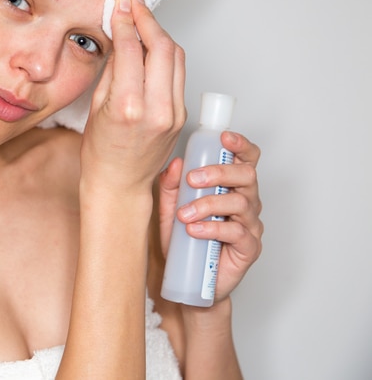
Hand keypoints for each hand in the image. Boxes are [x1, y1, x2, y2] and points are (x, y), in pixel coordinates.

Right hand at [81, 0, 185, 193]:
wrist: (120, 184)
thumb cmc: (100, 152)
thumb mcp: (96, 107)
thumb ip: (114, 69)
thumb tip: (122, 36)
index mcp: (128, 107)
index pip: (133, 49)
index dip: (127, 20)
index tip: (121, 4)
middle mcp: (156, 110)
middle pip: (163, 47)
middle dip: (149, 19)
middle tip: (134, 3)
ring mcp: (174, 114)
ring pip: (177, 57)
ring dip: (160, 34)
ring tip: (144, 20)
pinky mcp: (182, 116)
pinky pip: (178, 75)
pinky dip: (167, 55)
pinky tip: (152, 46)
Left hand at [158, 131, 263, 300]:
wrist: (188, 282)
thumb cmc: (183, 242)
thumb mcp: (168, 210)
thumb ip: (170, 187)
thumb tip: (174, 164)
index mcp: (231, 187)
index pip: (246, 159)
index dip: (241, 145)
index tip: (224, 138)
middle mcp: (246, 202)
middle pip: (247, 175)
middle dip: (219, 172)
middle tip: (193, 179)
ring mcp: (251, 225)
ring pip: (241, 202)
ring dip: (209, 205)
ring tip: (184, 215)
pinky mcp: (249, 248)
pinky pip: (238, 232)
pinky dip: (214, 228)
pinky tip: (195, 231)